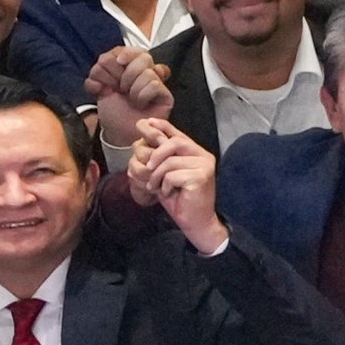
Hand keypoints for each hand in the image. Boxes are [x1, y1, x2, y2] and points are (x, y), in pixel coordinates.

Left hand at [85, 44, 172, 151]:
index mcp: (130, 66)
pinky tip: (140, 104)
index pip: (132, 49)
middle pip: (143, 56)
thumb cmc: (112, 110)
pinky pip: (155, 85)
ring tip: (130, 99)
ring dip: (133, 88)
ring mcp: (158, 83)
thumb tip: (109, 62)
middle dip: (126, 73)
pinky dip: (142, 95)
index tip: (116, 62)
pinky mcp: (166, 96)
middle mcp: (146, 72)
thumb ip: (99, 71)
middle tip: (120, 88)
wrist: (119, 131)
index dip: (124, 53)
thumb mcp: (98, 86)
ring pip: (147, 72)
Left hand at [127, 119, 223, 253]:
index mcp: (195, 152)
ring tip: (156, 187)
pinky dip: (165, 186)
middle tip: (147, 168)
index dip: (161, 126)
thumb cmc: (179, 199)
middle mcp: (203, 156)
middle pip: (174, 142)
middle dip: (155, 154)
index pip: (177, 133)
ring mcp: (205, 165)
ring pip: (170, 161)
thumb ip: (159, 158)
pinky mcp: (202, 177)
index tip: (146, 123)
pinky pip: (172, 175)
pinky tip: (169, 194)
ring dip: (157, 176)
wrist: (195, 221)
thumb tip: (140, 142)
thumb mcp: (164, 174)